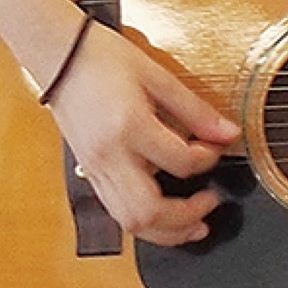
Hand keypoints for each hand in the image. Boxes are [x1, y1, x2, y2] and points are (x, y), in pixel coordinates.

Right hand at [44, 22, 241, 245]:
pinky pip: (116, 212)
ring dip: (165, 231)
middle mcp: (109, 156)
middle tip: (212, 202)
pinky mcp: (89, 173)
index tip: (217, 148)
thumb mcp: (159, 77)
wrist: (59, 56)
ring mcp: (94, 169)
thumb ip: (196, 110)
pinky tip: (162, 215)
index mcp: (129, 126)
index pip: (179, 162)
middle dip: (186, 218)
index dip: (207, 160)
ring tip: (193, 225)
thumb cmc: (104, 59)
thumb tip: (229, 133)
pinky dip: (143, 221)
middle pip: (148, 211)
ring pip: (129, 222)